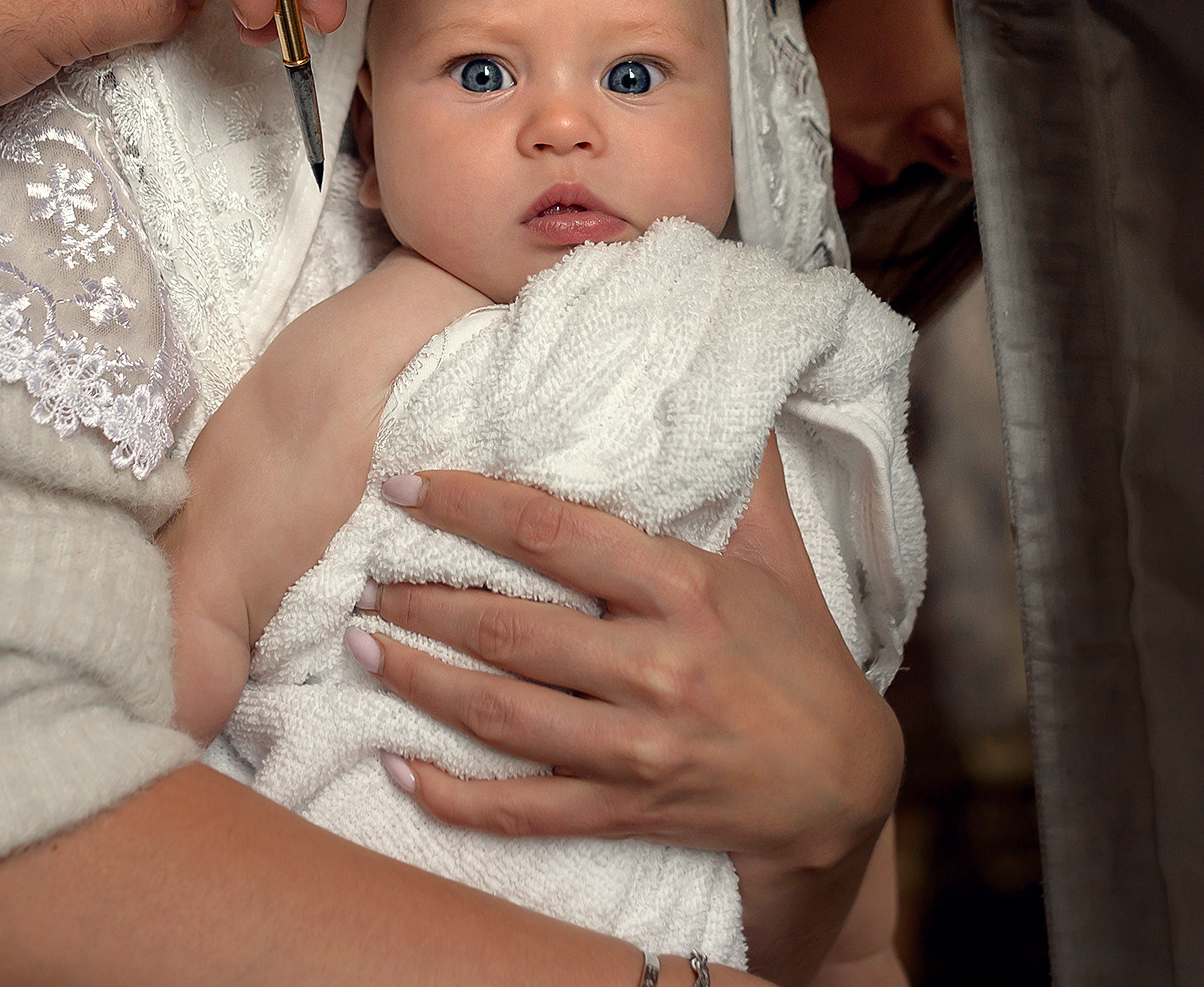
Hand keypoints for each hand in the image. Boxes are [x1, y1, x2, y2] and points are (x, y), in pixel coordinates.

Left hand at [356, 441, 900, 985]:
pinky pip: (523, 810)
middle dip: (420, 599)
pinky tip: (396, 768)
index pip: (555, 533)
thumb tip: (731, 393)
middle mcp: (658, 664)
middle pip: (509, 626)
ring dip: (418, 680)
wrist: (845, 788)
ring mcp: (639, 746)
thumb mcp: (782, 559)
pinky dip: (453, 795)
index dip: (469, 505)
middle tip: (358, 577)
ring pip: (500, 712)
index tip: (405, 485)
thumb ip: (745, 480)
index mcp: (687, 588)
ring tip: (360, 648)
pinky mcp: (628, 810)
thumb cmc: (804, 660)